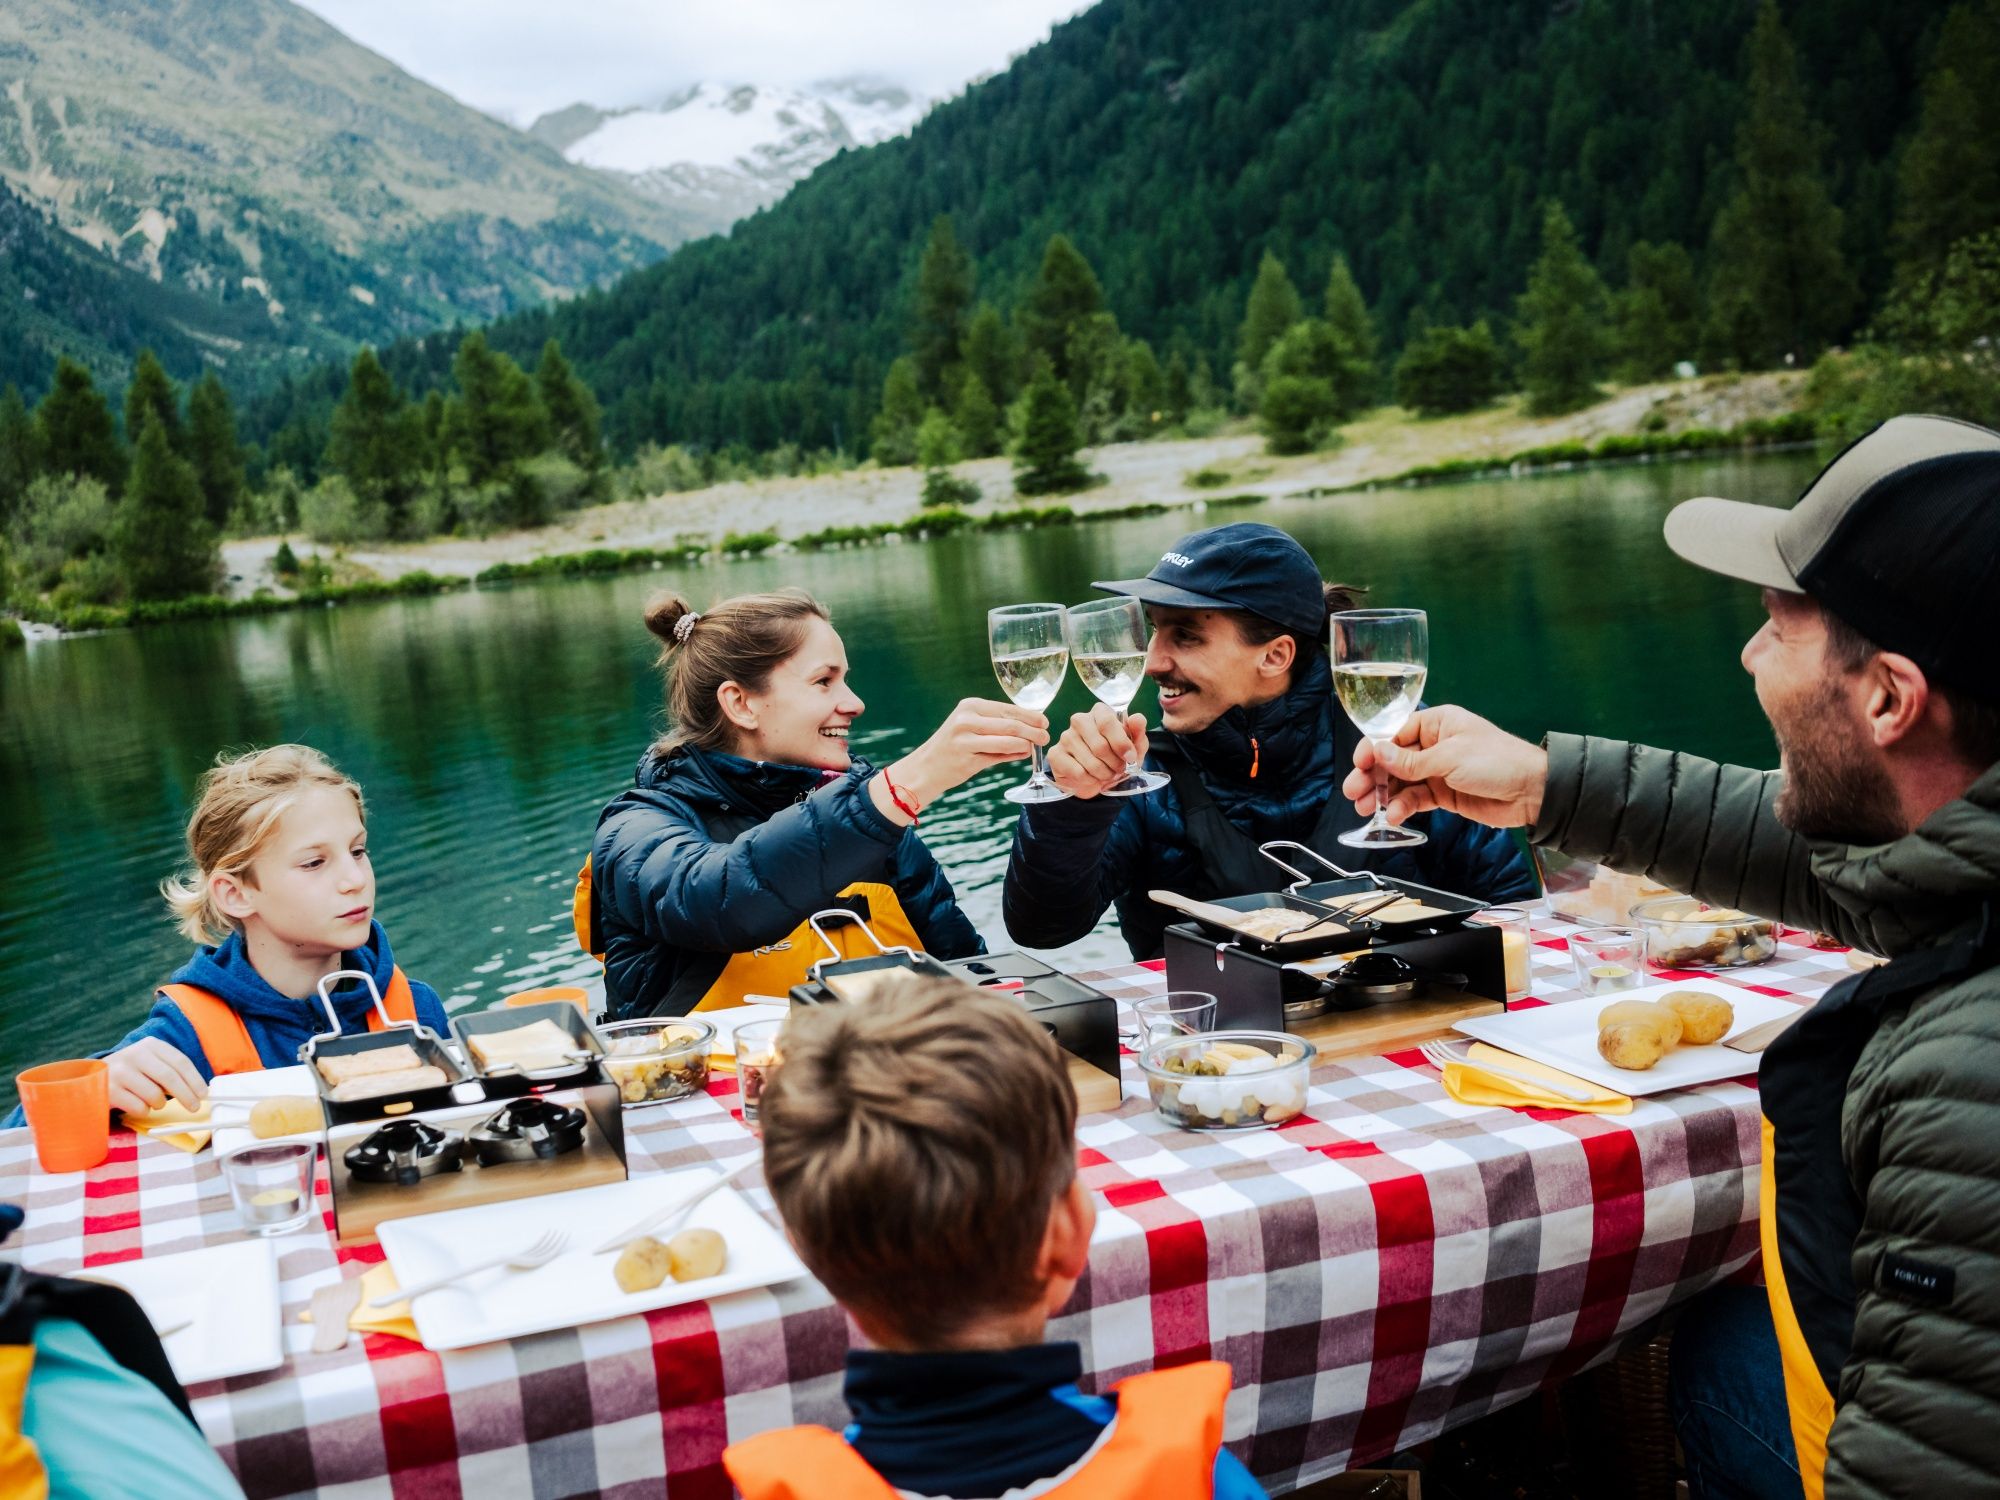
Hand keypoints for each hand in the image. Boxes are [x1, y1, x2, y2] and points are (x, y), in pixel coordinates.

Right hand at [107, 1038, 207, 1114]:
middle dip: (186, 1095)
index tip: (204, 1094)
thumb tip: (198, 1091)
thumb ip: (170, 1071)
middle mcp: (135, 1054)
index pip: (180, 1061)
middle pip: (170, 1077)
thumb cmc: (131, 1074)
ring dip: (160, 1104)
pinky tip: (138, 1106)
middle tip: (194, 1107)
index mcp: (151, 1045)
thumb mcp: (150, 1064)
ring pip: (154, 1095)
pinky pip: (138, 1107)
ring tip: (155, 1103)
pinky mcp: (109, 1090)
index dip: (195, 1080)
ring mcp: (120, 1071)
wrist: (92, 1079)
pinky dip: (144, 1111)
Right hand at [885, 697, 1048, 809]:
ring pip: (1007, 740)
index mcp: (970, 706)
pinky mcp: (967, 759)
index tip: (1044, 721)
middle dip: (1032, 730)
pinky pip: (998, 757)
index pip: (1007, 709)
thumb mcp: (970, 727)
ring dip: (1026, 744)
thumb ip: (997, 725)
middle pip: (1010, 724)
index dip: (1029, 715)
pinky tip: (1023, 755)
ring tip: (1036, 746)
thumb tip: (1030, 727)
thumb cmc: (953, 746)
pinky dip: (1014, 755)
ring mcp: (965, 739)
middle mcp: (967, 719)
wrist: (925, 768)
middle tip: (1046, 736)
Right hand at [1046, 705, 1150, 799]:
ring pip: (1090, 761)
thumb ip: (1138, 732)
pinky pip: (1078, 772)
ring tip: (1107, 774)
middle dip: (1114, 763)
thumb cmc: (1116, 757)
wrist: (1096, 779)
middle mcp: (1079, 720)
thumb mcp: (1134, 747)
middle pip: (1099, 745)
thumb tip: (1137, 718)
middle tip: (1119, 770)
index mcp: (1099, 712)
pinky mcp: (1055, 754)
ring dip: (1104, 774)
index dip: (1120, 743)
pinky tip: (1092, 777)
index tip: (1130, 757)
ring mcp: (1065, 737)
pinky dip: (1090, 780)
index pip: (1107, 722)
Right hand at [1340, 705, 1548, 828]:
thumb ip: (1411, 760)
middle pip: (1393, 759)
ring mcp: (1438, 771)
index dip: (1374, 749)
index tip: (1360, 764)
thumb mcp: (1449, 757)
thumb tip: (1377, 752)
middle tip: (1353, 792)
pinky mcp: (1444, 794)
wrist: (1532, 792)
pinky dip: (1403, 807)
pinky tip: (1393, 816)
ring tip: (1365, 809)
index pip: (1395, 734)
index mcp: (1437, 724)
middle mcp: (1434, 745)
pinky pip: (1416, 799)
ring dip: (1383, 795)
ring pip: (1401, 782)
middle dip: (1373, 776)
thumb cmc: (1497, 761)